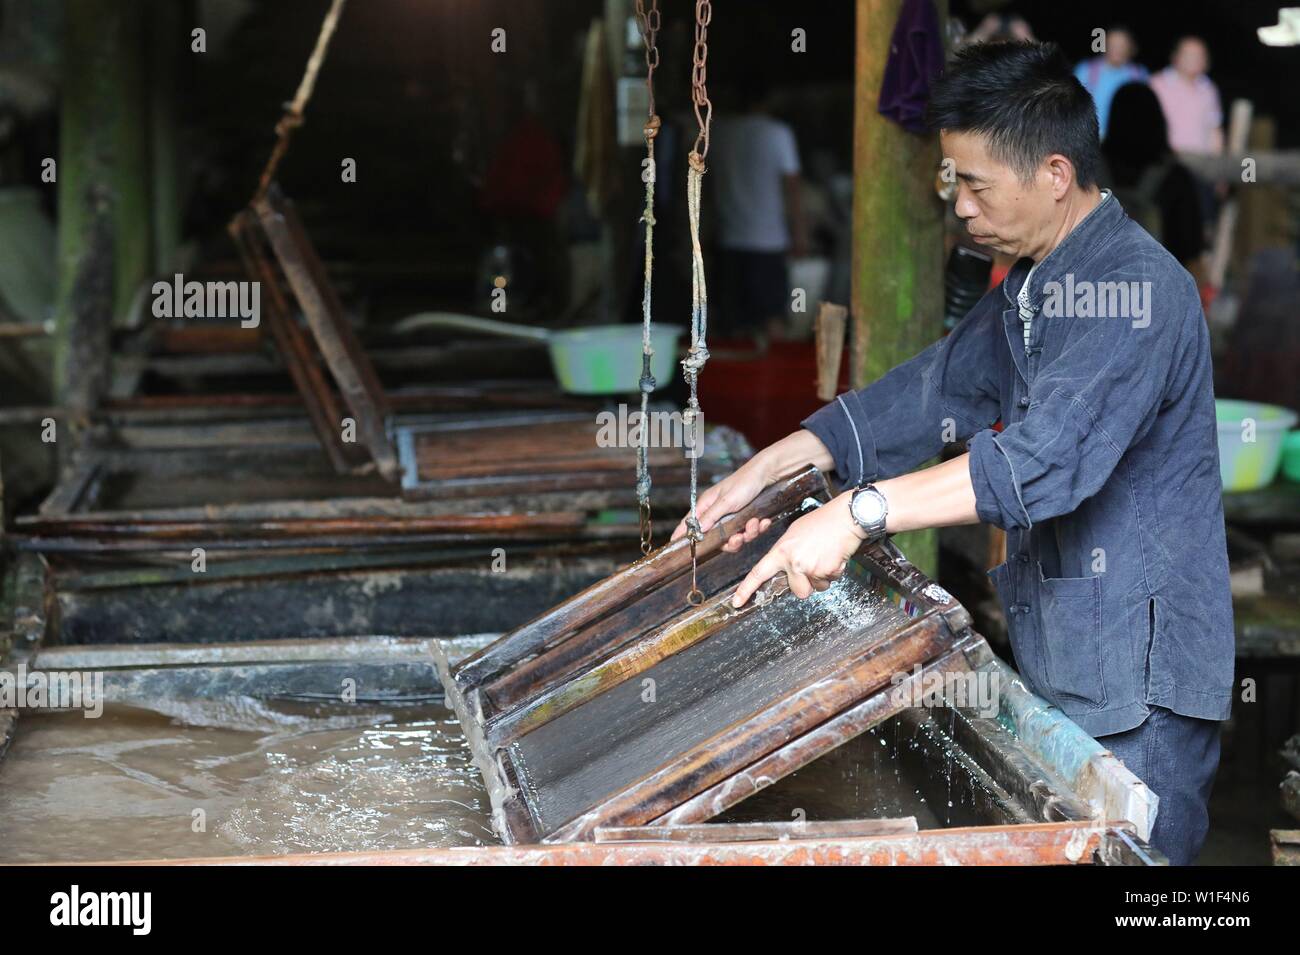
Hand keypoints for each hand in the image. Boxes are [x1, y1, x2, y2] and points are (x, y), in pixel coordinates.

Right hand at [670, 458, 770, 551]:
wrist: (767, 475)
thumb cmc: (744, 482)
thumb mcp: (726, 501)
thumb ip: (711, 516)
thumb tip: (696, 530)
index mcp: (706, 506)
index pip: (689, 523)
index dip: (683, 537)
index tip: (679, 550)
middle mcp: (717, 514)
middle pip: (715, 539)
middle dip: (730, 542)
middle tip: (738, 538)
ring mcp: (732, 518)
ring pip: (734, 539)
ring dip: (747, 534)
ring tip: (754, 523)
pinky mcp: (745, 520)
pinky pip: (749, 533)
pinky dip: (757, 529)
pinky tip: (763, 521)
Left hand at [731, 491, 865, 606]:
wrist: (845, 517)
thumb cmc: (821, 523)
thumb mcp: (794, 533)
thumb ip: (786, 553)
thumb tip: (786, 568)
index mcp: (781, 551)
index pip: (758, 573)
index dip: (746, 589)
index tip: (736, 602)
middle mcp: (793, 562)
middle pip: (797, 591)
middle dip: (807, 584)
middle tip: (813, 566)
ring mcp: (810, 568)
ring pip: (816, 587)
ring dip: (822, 578)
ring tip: (825, 557)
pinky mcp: (827, 571)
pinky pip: (830, 580)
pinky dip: (834, 572)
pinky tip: (834, 556)